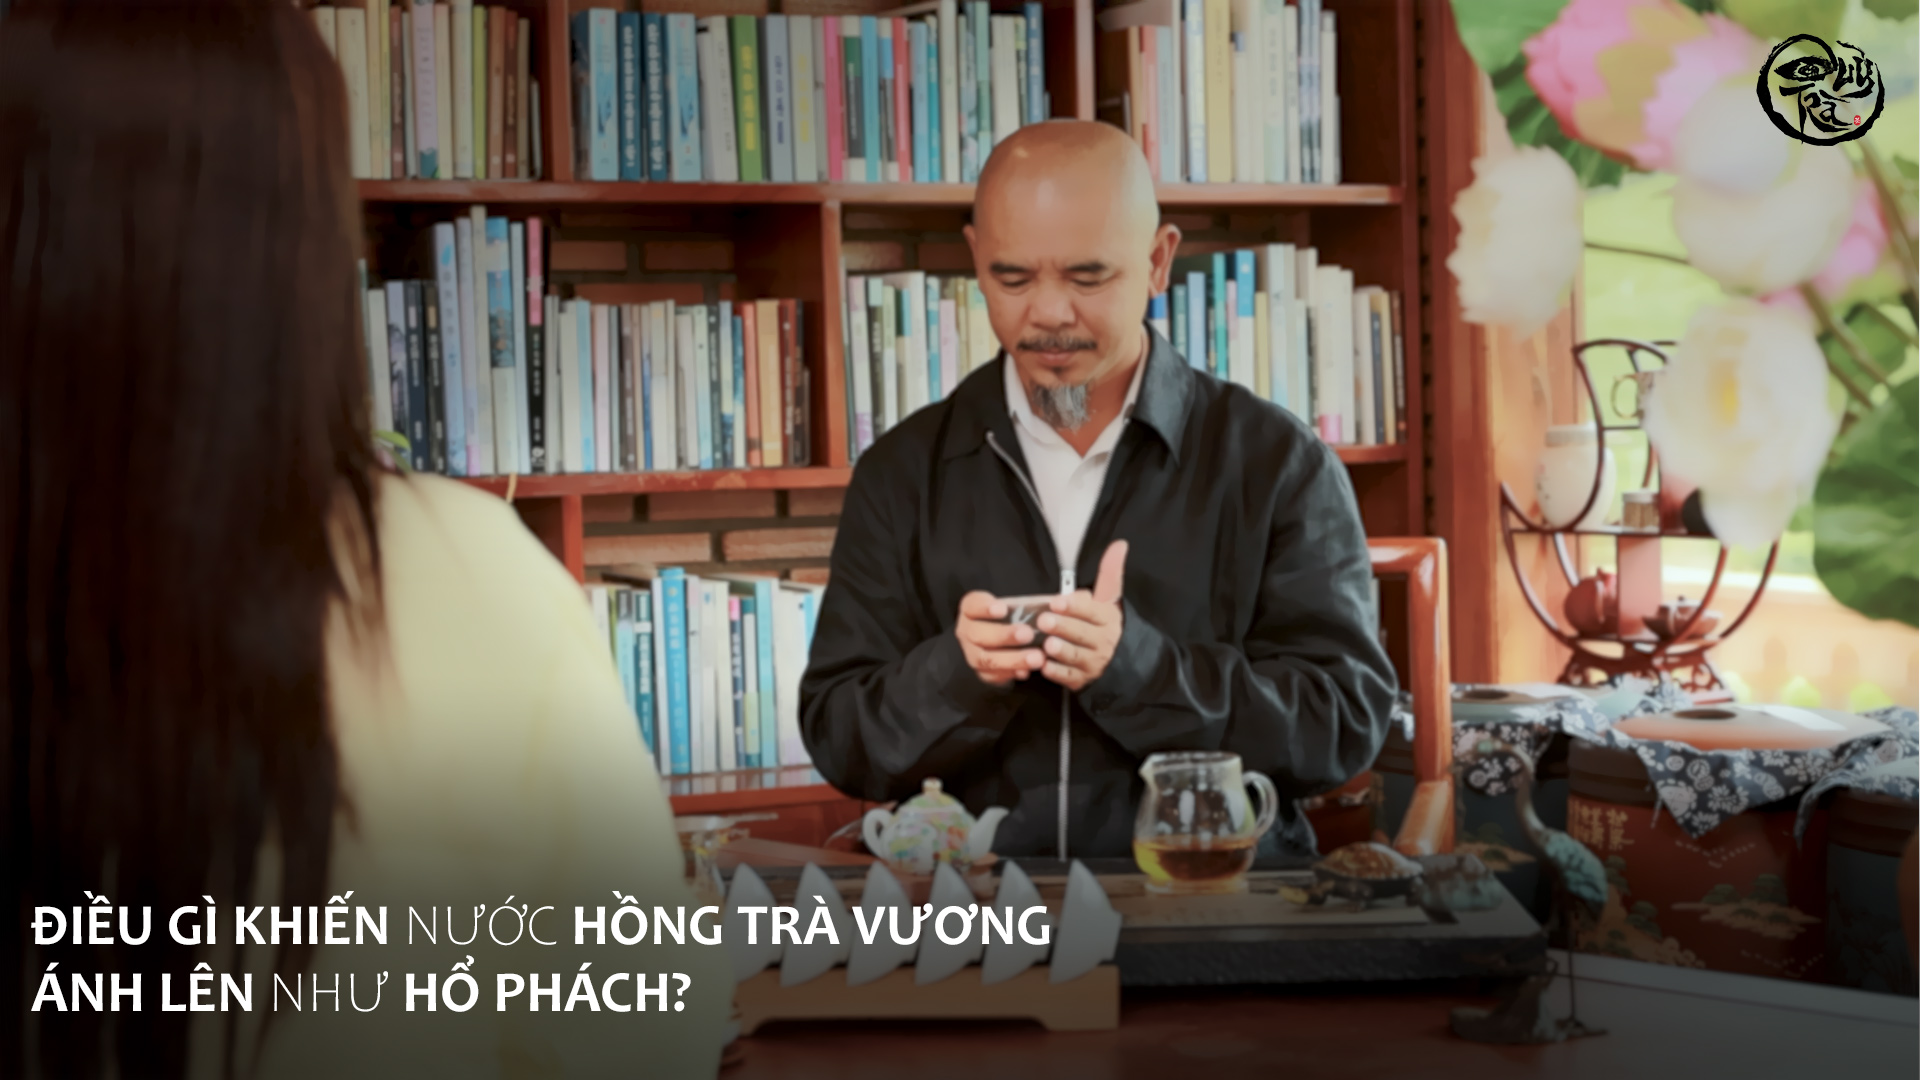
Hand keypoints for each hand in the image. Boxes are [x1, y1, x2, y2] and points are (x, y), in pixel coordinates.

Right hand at [956, 591, 1047, 686]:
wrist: (1006, 637)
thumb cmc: (1014, 616)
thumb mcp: (1020, 603)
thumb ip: (1033, 602)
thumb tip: (1063, 600)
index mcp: (972, 609)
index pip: (972, 605)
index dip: (985, 607)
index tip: (1002, 608)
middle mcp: (968, 631)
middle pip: (978, 634)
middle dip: (1003, 635)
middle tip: (1027, 634)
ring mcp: (972, 653)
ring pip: (986, 659)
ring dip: (1012, 659)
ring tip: (1036, 658)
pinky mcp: (982, 672)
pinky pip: (993, 676)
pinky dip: (1010, 674)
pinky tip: (1027, 671)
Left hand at [1035, 541, 1126, 690]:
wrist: (1121, 661)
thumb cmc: (1105, 624)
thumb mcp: (1109, 599)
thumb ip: (1110, 573)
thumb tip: (1119, 544)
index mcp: (1107, 619)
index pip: (1092, 612)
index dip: (1074, 606)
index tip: (1057, 601)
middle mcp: (1102, 641)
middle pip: (1082, 633)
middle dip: (1063, 627)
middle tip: (1044, 620)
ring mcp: (1092, 662)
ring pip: (1075, 656)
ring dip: (1060, 650)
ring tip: (1046, 644)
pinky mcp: (1081, 679)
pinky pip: (1068, 677)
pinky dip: (1056, 672)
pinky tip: (1044, 665)